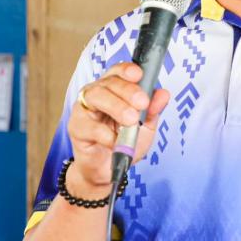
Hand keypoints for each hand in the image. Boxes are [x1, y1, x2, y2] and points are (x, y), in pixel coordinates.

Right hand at [65, 62, 170, 193]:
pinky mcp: (76, 128)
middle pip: (108, 82)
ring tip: (131, 120)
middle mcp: (96, 94)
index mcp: (112, 89)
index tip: (139, 74)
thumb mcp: (144, 127)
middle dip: (127, 90)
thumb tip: (163, 94)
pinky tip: (116, 142)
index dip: (126, 70)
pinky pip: (91, 126)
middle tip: (142, 103)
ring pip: (96, 97)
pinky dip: (107, 135)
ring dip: (116, 107)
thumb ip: (152, 110)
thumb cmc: (123, 143)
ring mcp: (83, 109)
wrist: (108, 170)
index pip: (117, 72)